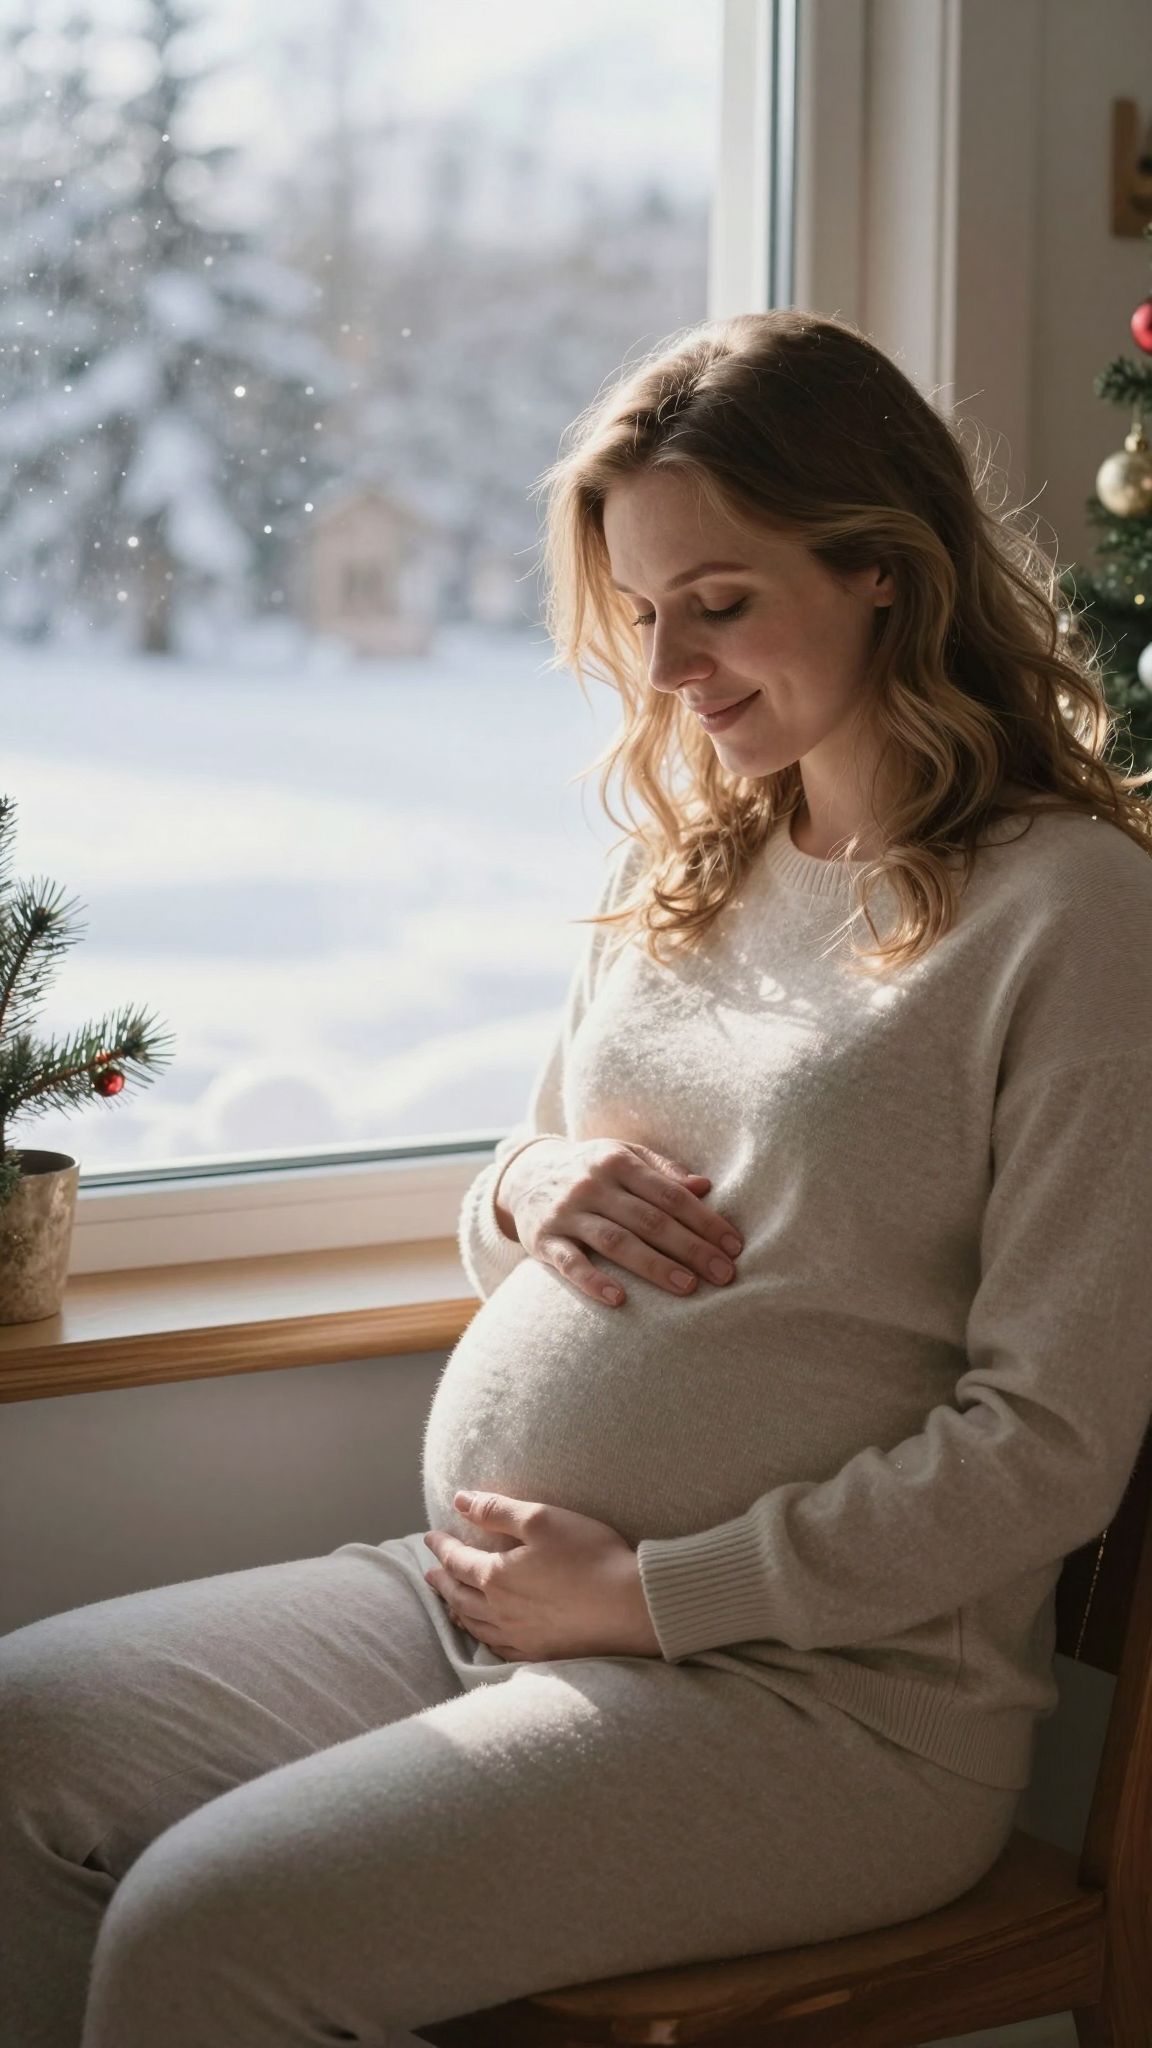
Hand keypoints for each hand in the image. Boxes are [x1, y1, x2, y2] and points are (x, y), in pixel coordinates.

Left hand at [422, 1490, 662, 1661]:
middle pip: (458, 1595)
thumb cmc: (589, 1555)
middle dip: (441, 1580)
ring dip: (455, 1609)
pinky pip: (496, 1646)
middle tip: (429, 1573)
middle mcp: (500, 1610)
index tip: (430, 1537)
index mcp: (496, 1576)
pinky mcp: (539, 1652)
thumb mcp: (542, 1519)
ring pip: (473, 1624)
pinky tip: (484, 1633)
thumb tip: (460, 1500)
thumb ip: (496, 1510)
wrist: (629, 1606)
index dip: (441, 1546)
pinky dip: (480, 1636)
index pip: (457, 1559)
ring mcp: (519, 1635)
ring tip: (448, 1602)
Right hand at [495, 1137, 743, 1308]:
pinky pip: (570, 1263)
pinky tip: (619, 1299)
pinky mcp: (543, 1240)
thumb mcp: (623, 1157)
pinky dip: (593, 1281)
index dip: (705, 1220)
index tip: (734, 1246)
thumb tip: (706, 1186)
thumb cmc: (590, 1171)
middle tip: (724, 1274)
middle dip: (691, 1248)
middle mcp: (592, 1184)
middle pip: (650, 1219)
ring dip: (654, 1266)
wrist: (525, 1176)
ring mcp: (567, 1213)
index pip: (671, 1194)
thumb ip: (663, 1171)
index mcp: (618, 1161)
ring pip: (616, 1241)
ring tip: (688, 1287)